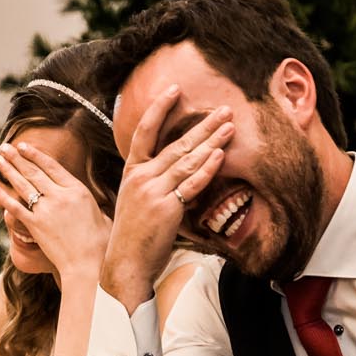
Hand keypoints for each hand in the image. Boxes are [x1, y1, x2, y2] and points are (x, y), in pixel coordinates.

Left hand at [0, 142, 110, 281]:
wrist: (89, 266)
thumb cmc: (101, 246)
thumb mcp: (103, 218)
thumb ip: (95, 207)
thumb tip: (96, 206)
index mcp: (78, 190)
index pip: (52, 166)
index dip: (36, 155)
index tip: (24, 147)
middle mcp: (60, 196)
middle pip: (34, 172)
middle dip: (17, 158)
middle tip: (5, 147)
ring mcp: (46, 210)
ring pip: (23, 185)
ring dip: (8, 171)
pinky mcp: (36, 226)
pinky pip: (15, 208)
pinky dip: (2, 197)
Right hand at [101, 88, 233, 310]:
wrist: (125, 265)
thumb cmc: (134, 236)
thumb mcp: (136, 201)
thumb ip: (153, 182)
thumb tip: (177, 169)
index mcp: (132, 172)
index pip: (144, 132)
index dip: (159, 108)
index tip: (174, 90)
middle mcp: (141, 177)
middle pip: (175, 144)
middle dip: (202, 125)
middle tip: (223, 109)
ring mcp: (153, 192)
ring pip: (186, 160)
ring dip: (211, 141)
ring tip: (230, 126)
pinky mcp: (166, 209)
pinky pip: (190, 185)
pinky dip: (206, 169)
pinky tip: (219, 155)